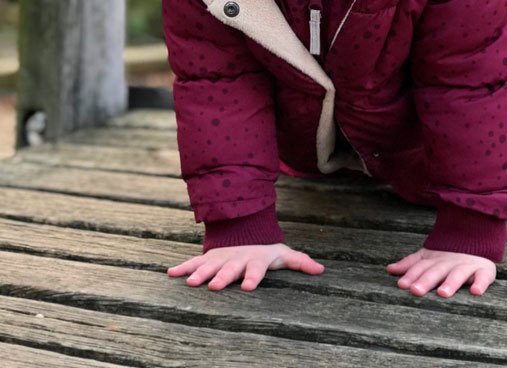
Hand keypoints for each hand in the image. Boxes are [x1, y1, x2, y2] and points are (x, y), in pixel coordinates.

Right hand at [167, 243, 323, 291]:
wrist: (246, 233)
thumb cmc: (267, 251)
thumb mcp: (284, 255)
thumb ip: (300, 262)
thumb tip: (321, 269)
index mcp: (256, 260)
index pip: (256, 269)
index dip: (253, 277)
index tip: (248, 288)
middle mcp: (237, 259)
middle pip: (229, 269)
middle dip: (222, 277)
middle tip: (212, 287)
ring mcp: (221, 258)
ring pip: (209, 266)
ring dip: (199, 273)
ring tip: (190, 283)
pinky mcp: (209, 258)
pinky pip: (194, 262)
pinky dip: (183, 267)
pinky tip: (170, 274)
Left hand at [387, 247, 495, 297]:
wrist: (477, 239)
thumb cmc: (447, 256)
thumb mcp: (427, 257)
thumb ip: (410, 264)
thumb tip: (389, 269)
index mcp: (434, 260)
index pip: (420, 267)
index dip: (411, 275)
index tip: (402, 285)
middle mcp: (448, 263)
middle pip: (436, 272)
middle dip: (425, 281)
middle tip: (416, 291)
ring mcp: (466, 266)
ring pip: (457, 275)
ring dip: (450, 283)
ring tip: (443, 293)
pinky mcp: (483, 270)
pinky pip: (483, 277)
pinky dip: (480, 284)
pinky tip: (476, 292)